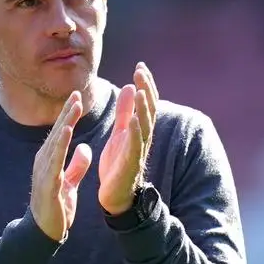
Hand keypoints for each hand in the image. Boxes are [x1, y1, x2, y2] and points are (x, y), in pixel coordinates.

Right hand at [31, 91, 93, 241]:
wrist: (45, 231)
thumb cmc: (56, 207)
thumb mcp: (69, 182)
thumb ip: (76, 165)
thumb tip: (84, 148)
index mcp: (49, 160)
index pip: (60, 133)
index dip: (68, 115)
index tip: (77, 98)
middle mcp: (43, 161)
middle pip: (57, 132)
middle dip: (67, 113)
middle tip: (76, 93)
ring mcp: (44, 171)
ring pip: (55, 142)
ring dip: (65, 122)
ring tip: (73, 106)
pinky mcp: (48, 181)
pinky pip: (55, 159)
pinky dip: (61, 143)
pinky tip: (68, 130)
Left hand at [98, 62, 157, 214]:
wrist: (116, 196)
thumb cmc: (118, 165)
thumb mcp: (121, 133)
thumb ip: (126, 112)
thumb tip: (131, 87)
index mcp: (138, 129)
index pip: (145, 103)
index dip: (145, 85)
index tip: (140, 66)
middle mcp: (142, 138)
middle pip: (148, 110)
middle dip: (146, 90)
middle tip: (141, 71)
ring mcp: (138, 151)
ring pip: (145, 126)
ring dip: (143, 108)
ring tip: (141, 90)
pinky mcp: (130, 164)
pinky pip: (135, 146)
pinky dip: (136, 133)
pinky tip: (134, 120)